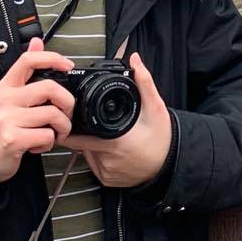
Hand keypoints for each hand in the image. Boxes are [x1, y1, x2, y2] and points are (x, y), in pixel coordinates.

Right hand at [0, 38, 75, 183]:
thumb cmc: (3, 125)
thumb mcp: (11, 95)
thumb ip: (27, 69)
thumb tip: (36, 42)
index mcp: (7, 85)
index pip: (28, 60)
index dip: (52, 58)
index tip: (67, 65)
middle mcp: (6, 99)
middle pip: (50, 88)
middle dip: (67, 103)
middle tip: (66, 113)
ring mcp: (8, 119)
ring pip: (53, 114)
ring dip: (62, 127)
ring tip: (54, 132)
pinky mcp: (13, 139)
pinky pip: (46, 136)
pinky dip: (50, 143)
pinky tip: (40, 144)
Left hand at [61, 52, 170, 189]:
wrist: (171, 165)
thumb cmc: (163, 139)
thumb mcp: (156, 107)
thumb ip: (144, 82)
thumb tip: (135, 60)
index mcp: (115, 142)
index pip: (79, 136)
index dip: (72, 125)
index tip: (70, 116)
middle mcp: (108, 161)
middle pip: (81, 143)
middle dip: (82, 131)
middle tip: (90, 122)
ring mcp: (106, 173)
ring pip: (86, 154)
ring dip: (89, 143)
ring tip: (105, 134)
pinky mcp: (107, 180)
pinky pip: (93, 165)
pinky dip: (96, 156)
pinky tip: (110, 148)